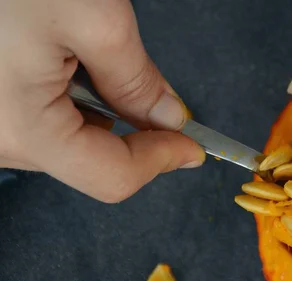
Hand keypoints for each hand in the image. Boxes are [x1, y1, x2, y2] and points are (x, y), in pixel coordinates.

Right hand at [0, 0, 205, 202]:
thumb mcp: (92, 17)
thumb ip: (136, 79)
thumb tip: (168, 117)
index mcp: (23, 128)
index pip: (113, 176)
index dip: (161, 160)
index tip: (192, 143)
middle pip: (92, 162)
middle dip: (132, 133)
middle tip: (154, 96)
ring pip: (70, 142)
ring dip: (100, 112)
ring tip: (86, 59)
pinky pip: (45, 122)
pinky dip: (71, 101)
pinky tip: (66, 63)